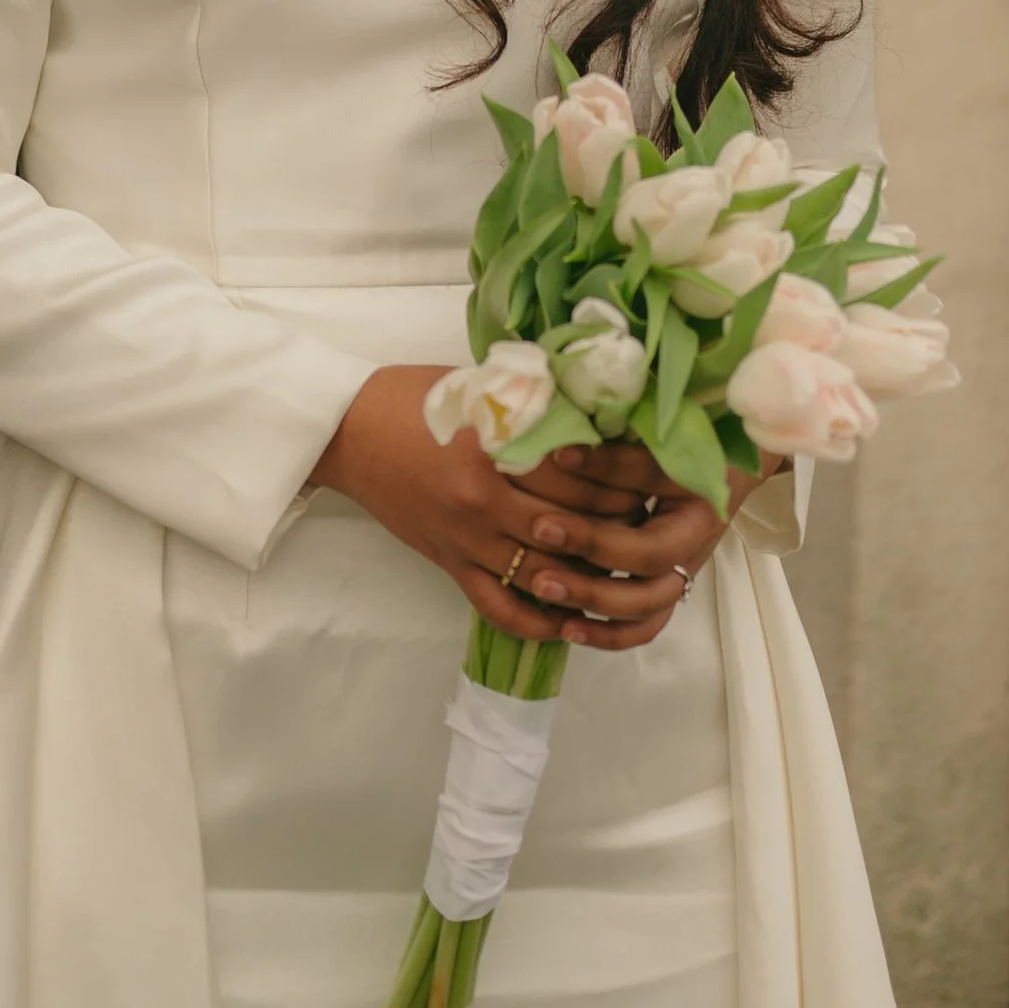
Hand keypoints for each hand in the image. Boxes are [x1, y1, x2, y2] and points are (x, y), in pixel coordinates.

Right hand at [303, 367, 750, 649]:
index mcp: (494, 448)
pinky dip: (543, 620)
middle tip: (663, 523)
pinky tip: (575, 621)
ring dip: (592, 578)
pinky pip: (503, 607)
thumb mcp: (476, 386)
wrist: (346, 433)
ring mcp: (467, 540)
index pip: (577, 472)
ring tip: (634, 571)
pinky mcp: (451, 566)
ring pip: (546, 573)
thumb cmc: (411, 397)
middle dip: (620, 527)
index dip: (623, 476)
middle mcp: (485, 501)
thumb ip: (532, 402)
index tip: (662, 475)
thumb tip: (594, 406)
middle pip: (572, 526)